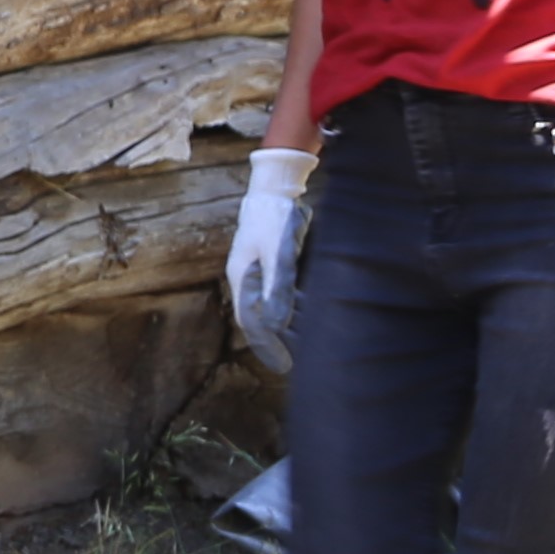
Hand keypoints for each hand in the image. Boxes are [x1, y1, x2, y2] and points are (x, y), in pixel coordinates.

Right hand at [225, 148, 316, 370]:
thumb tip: (275, 325)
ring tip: (309, 344)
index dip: (266, 346)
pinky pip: (281, 294)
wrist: (276, 187)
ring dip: (288, 326)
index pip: (250, 322)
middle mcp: (247, 278)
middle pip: (260, 318)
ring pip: (272, 307)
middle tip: (299, 363)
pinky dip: (294, 308)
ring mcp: (259, 271)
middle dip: (279, 340)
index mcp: (242, 278)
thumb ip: (277, 290)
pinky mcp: (272, 264)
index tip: (282, 366)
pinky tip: (311, 316)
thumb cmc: (274, 219)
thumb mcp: (278, 255)